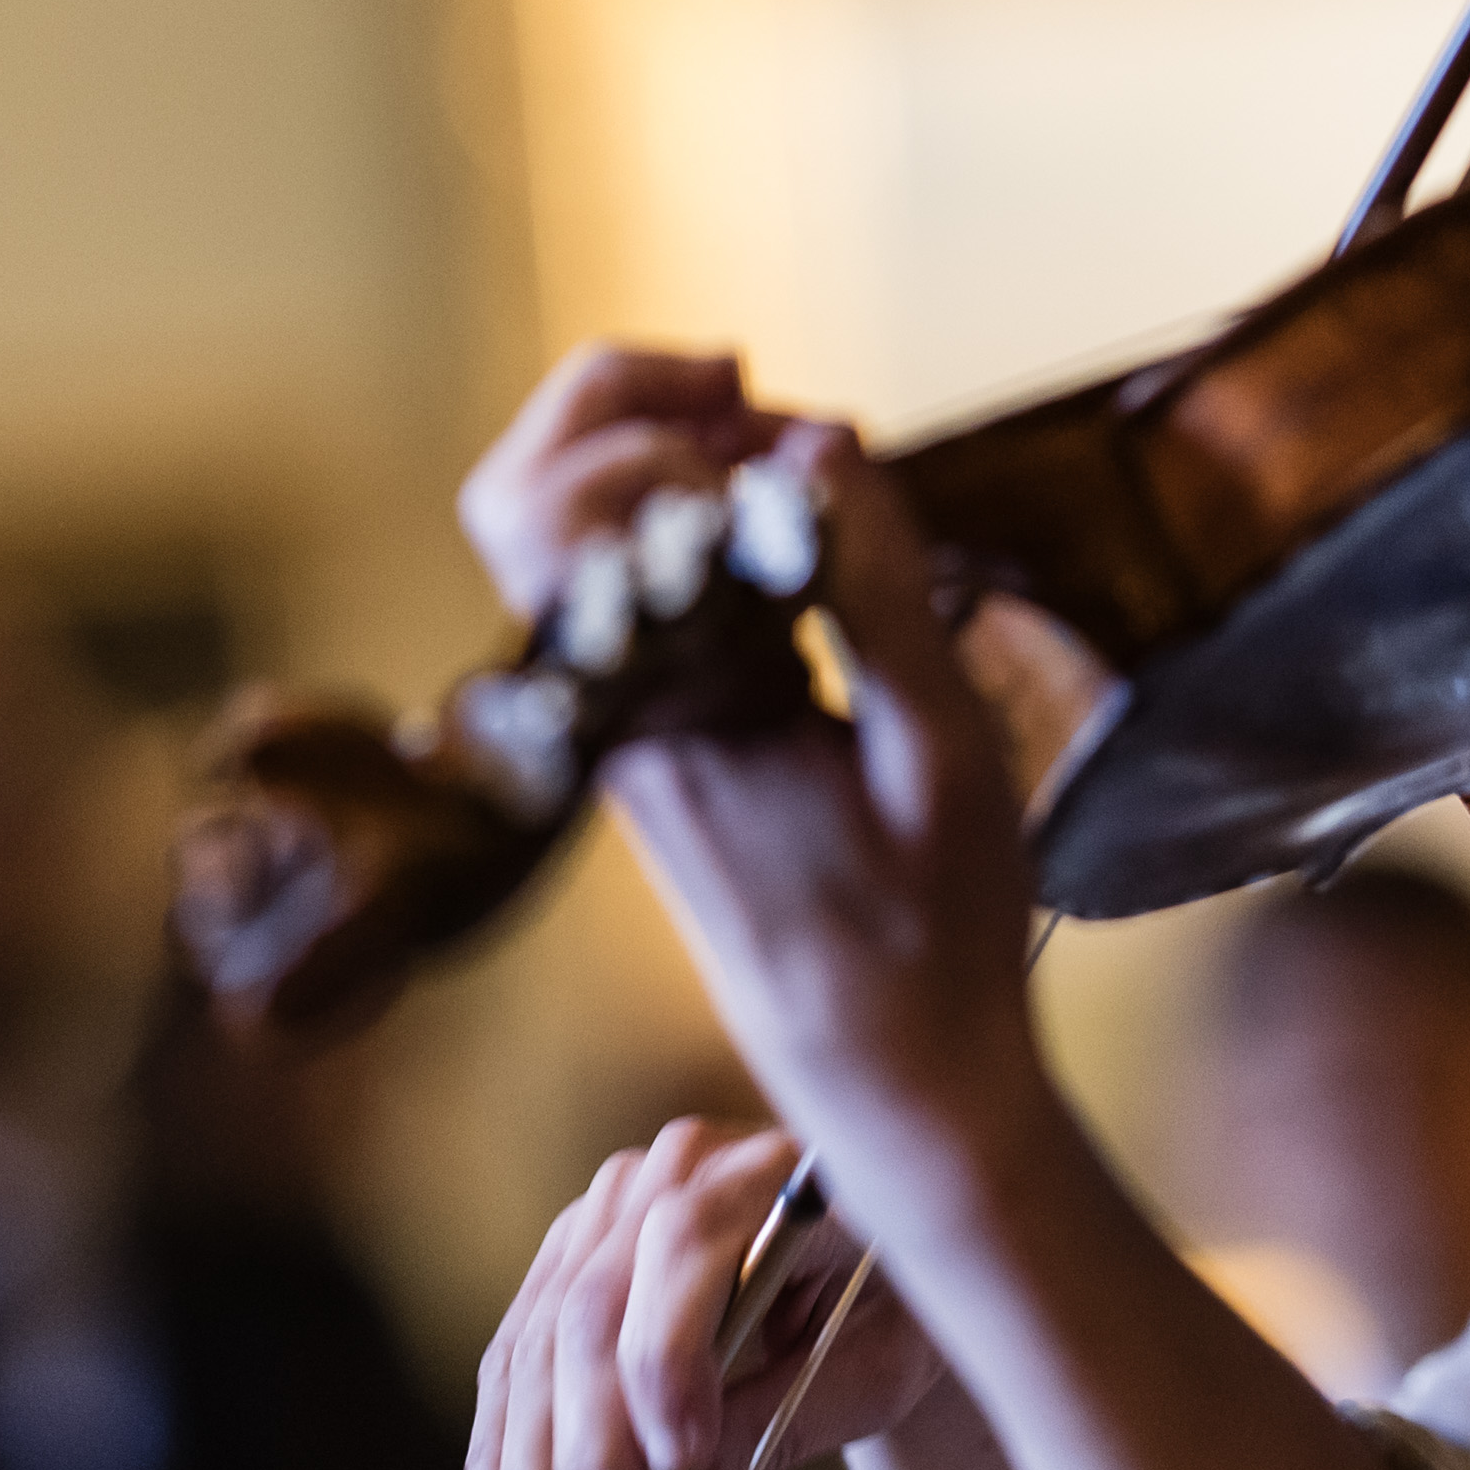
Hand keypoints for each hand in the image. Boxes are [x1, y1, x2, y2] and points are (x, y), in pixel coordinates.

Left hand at [456, 345, 1059, 1201]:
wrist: (889, 1076)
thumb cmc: (936, 927)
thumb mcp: (942, 752)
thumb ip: (876, 593)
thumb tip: (817, 448)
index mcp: (668, 703)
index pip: (570, 505)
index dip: (663, 421)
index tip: (795, 435)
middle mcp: (616, 709)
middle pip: (528, 499)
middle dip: (621, 404)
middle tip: (749, 394)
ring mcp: (624, 727)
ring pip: (567, 542)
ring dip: (659, 463)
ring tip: (783, 454)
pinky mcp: (654, 747)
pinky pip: (627, 598)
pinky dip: (690, 532)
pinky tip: (794, 533)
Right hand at [465, 1113, 944, 1469]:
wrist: (877, 1255)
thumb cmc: (897, 1303)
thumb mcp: (878, 1363)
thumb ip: (785, 1415)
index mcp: (764, 1173)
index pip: (684, 1248)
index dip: (668, 1357)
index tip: (681, 1463)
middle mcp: (665, 1174)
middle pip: (589, 1316)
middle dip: (589, 1465)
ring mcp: (603, 1216)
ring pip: (533, 1357)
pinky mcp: (565, 1264)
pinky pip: (512, 1369)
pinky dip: (502, 1466)